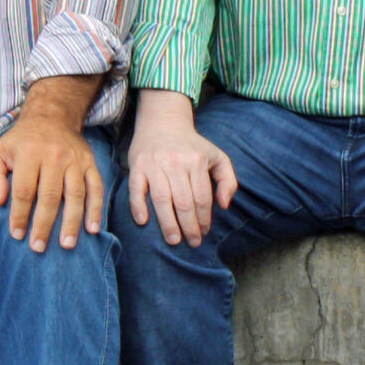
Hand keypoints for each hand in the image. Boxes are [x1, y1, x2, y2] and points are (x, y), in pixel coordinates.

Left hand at [0, 111, 104, 251]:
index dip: (19, 215)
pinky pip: (95, 187)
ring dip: (71, 221)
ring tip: (66, 244)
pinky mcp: (90, 163)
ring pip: (74, 194)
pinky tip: (93, 229)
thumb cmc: (20, 142)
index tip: (17, 235)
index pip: (24, 190)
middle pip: (49, 196)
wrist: (51, 117)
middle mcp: (53, 156)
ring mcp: (75, 160)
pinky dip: (96, 209)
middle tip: (38, 247)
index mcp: (28, 153)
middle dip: (43, 224)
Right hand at [125, 115, 237, 245]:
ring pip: (162, 199)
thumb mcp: (216, 156)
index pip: (202, 198)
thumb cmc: (192, 145)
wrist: (163, 121)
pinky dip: (138, 206)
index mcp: (197, 161)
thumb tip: (224, 205)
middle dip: (189, 226)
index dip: (204, 219)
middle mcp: (176, 163)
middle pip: (183, 202)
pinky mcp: (137, 166)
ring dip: (168, 223)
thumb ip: (227, 180)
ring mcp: (155, 164)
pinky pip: (136, 189)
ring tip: (173, 240)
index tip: (204, 233)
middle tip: (192, 242)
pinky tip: (143, 221)